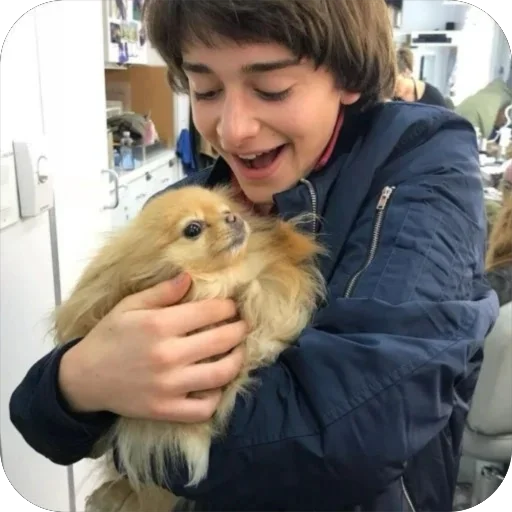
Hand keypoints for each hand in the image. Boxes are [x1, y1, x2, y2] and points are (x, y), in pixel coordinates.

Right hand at [58, 274, 246, 421]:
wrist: (85, 378)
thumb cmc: (109, 336)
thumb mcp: (129, 306)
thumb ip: (162, 292)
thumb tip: (190, 277)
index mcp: (159, 325)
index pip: (210, 312)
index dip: (228, 307)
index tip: (232, 306)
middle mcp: (168, 355)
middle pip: (222, 340)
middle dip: (240, 329)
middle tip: (242, 325)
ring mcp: (169, 386)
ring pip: (221, 374)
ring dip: (238, 360)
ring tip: (238, 351)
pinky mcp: (166, 410)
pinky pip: (205, 408)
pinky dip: (218, 396)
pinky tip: (217, 383)